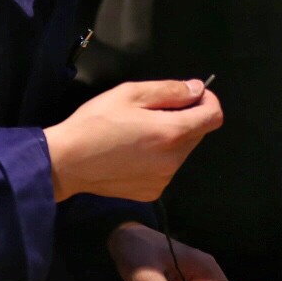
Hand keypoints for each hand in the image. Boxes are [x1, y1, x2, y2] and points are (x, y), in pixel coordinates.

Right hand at [44, 79, 221, 201]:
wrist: (67, 162)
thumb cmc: (95, 123)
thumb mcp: (131, 94)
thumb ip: (170, 90)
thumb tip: (197, 89)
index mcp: (172, 133)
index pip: (214, 116)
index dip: (207, 101)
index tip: (190, 95)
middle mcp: (174, 160)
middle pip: (198, 133)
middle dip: (186, 118)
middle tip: (153, 112)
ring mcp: (164, 179)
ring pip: (182, 152)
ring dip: (171, 139)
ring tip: (139, 134)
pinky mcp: (152, 191)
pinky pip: (166, 168)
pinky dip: (158, 158)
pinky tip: (133, 153)